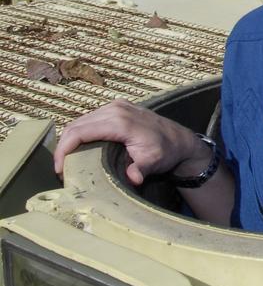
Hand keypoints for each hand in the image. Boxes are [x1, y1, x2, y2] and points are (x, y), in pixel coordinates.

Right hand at [53, 99, 211, 185]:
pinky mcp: (116, 108)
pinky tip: (80, 149)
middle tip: (61, 169)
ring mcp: (115, 106)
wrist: (180, 140)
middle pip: (76, 126)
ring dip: (70, 140)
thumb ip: (141, 169)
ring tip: (68, 162)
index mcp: (120, 121)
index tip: (59, 169)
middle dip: (63, 147)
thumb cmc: (166, 151)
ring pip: (80, 122)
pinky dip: (80, 133)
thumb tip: (133, 178)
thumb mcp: (154, 162)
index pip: (80, 132)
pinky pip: (89, 119)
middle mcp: (115, 109)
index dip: (64, 150)